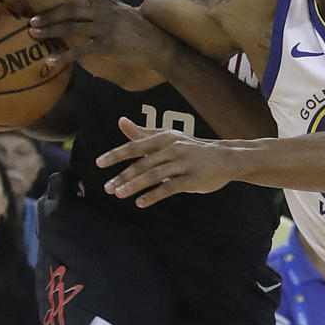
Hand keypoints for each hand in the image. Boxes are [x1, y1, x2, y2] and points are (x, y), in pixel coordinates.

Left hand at [29, 0, 156, 73]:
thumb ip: (109, 2)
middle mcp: (103, 12)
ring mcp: (104, 28)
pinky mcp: (107, 45)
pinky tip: (51, 61)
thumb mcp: (124, 9)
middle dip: (49, 15)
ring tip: (34, 34)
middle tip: (31, 20)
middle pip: (70, 9)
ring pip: (71, 28)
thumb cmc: (141, 28)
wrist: (158, 44)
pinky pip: (81, 51)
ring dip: (50, 31)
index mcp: (106, 2)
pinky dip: (64, 56)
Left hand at [96, 117, 234, 206]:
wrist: (224, 158)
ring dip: (134, 185)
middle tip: (107, 188)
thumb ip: (143, 134)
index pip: (135, 146)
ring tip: (119, 194)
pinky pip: (170, 188)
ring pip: (154, 175)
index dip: (116, 155)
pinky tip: (140, 203)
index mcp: (164, 138)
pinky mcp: (193, 179)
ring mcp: (183, 163)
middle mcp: (172, 148)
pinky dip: (153, 195)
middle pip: (142, 163)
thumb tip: (121, 122)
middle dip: (123, 176)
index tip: (99, 164)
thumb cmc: (191, 149)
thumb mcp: (167, 138)